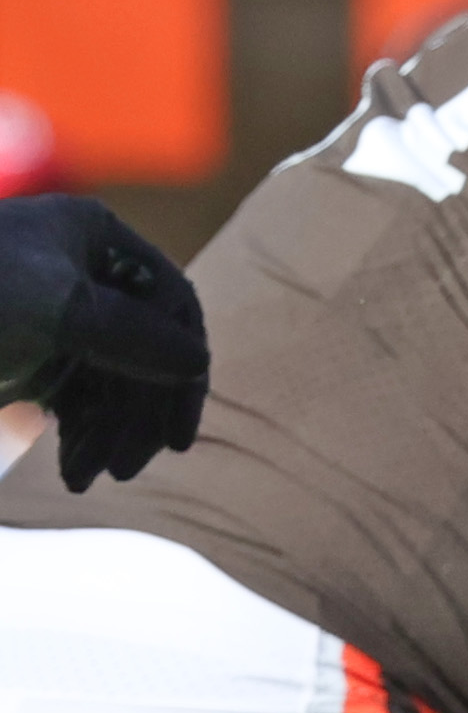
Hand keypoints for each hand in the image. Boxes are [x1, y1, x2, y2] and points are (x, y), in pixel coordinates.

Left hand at [0, 195, 208, 489]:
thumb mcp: (58, 310)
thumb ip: (135, 335)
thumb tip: (195, 364)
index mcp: (92, 236)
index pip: (172, 303)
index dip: (185, 369)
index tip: (177, 435)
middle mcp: (80, 271)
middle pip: (147, 350)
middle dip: (139, 412)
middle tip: (129, 468)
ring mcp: (54, 315)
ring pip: (114, 380)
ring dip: (111, 433)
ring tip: (89, 477)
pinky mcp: (27, 355)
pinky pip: (79, 398)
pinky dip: (82, 436)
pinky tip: (72, 474)